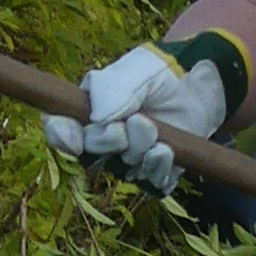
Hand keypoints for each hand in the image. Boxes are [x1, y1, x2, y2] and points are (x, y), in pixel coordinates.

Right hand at [43, 41, 229, 194]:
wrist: (196, 87)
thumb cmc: (158, 74)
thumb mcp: (135, 70)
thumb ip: (112, 89)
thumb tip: (97, 118)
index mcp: (86, 110)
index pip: (59, 128)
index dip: (60, 136)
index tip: (75, 140)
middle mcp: (101, 140)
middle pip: (90, 154)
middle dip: (110, 141)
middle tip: (137, 122)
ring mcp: (127, 160)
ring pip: (122, 170)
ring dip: (140, 153)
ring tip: (156, 131)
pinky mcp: (153, 174)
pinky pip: (150, 185)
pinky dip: (158, 170)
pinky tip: (167, 152)